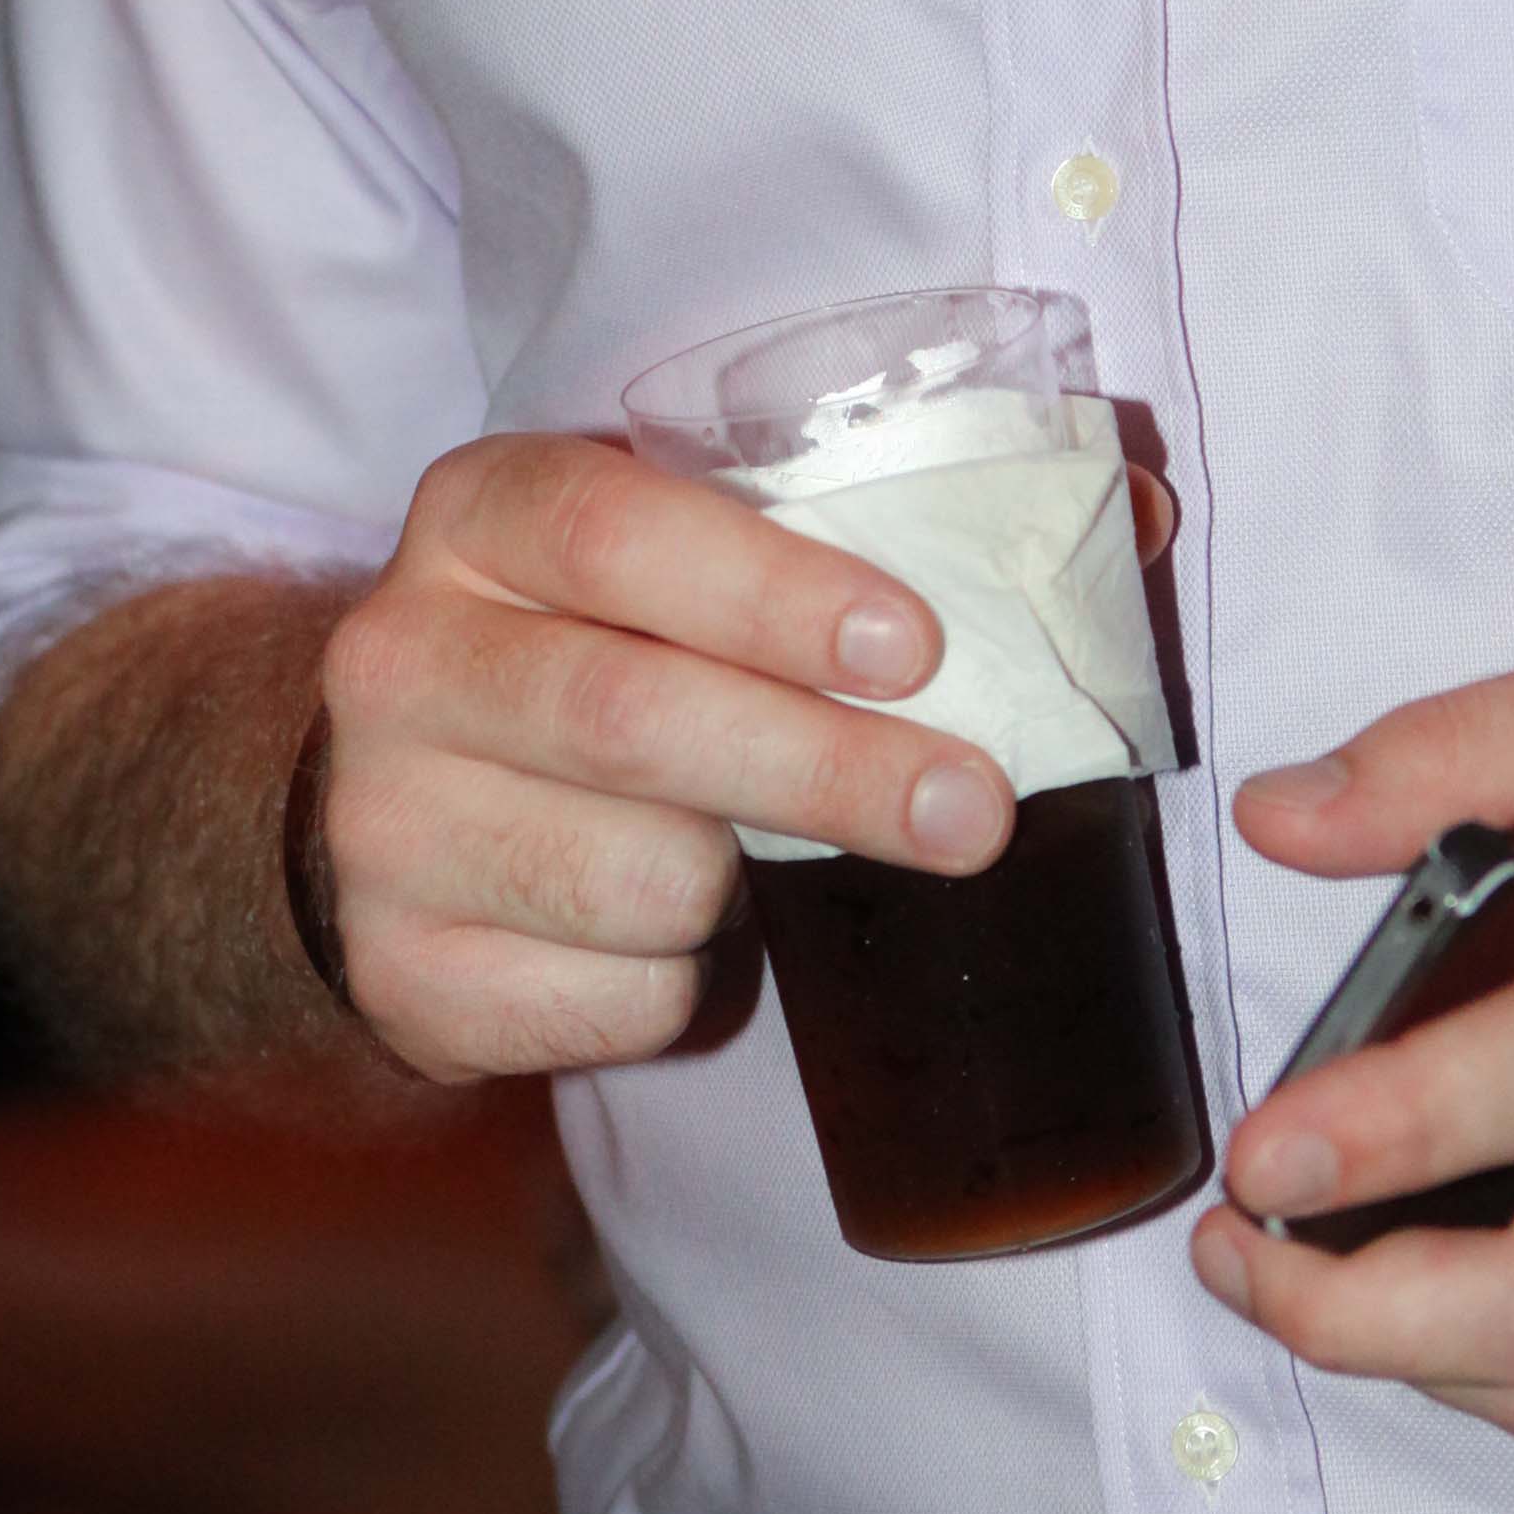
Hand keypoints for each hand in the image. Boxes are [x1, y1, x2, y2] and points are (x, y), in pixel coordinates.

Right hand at [312, 433, 1017, 1082]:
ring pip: (633, 877)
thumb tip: (1132, 511)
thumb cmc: (601, 649)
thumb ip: (886, 525)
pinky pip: (604, 1003)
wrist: (387, 803)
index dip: (769, 588)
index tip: (917, 647)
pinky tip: (653, 925)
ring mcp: (381, 824)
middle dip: (825, 771)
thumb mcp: (687, 553)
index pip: (614, 532)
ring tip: (751, 851)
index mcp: (480, 513)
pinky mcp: (399, 974)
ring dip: (743, 885)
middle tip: (975, 808)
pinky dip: (672, 982)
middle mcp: (403, 653)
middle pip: (631, 718)